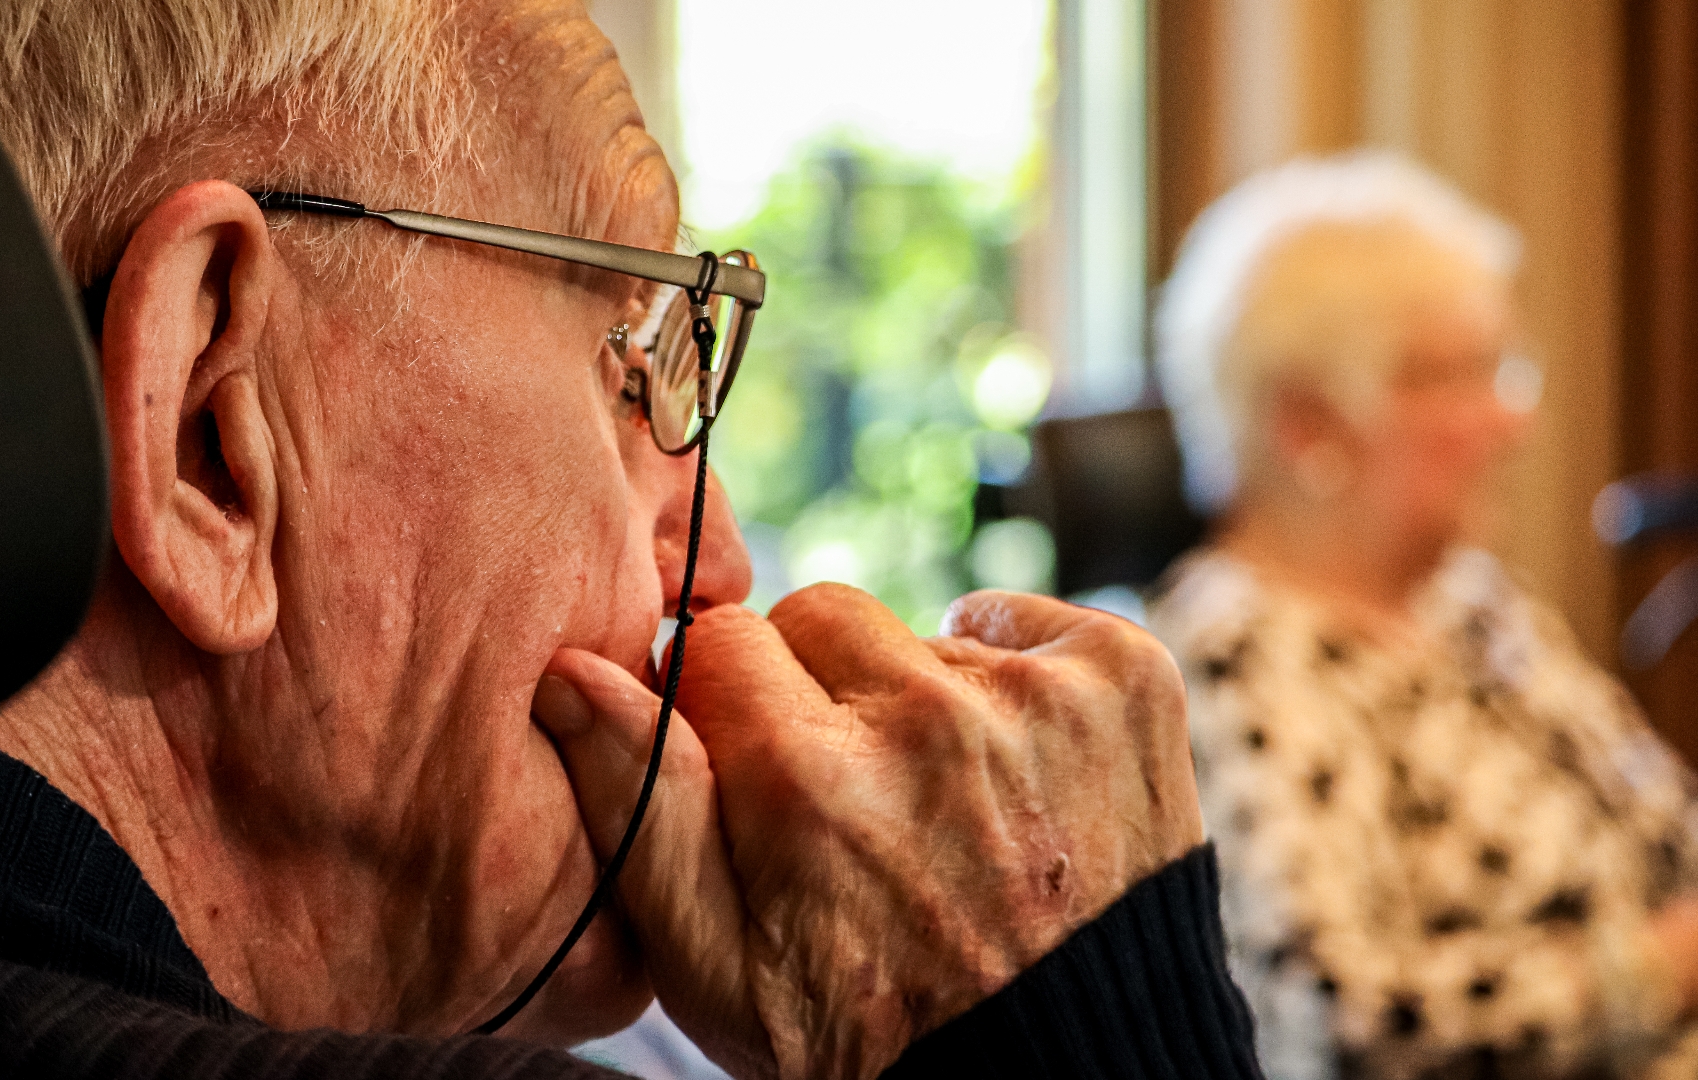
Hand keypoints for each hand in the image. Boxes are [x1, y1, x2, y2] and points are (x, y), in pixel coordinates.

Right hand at [537, 585, 1203, 1078]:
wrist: (1070, 1079)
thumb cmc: (871, 1037)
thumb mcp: (716, 969)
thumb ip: (637, 808)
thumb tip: (572, 675)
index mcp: (805, 780)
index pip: (715, 643)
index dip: (723, 705)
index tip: (755, 768)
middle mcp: (922, 718)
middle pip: (815, 615)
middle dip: (813, 689)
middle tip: (850, 795)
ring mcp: (1037, 693)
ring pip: (917, 628)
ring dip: (914, 695)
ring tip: (942, 806)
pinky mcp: (1125, 680)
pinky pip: (1020, 621)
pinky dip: (1009, 676)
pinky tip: (1008, 774)